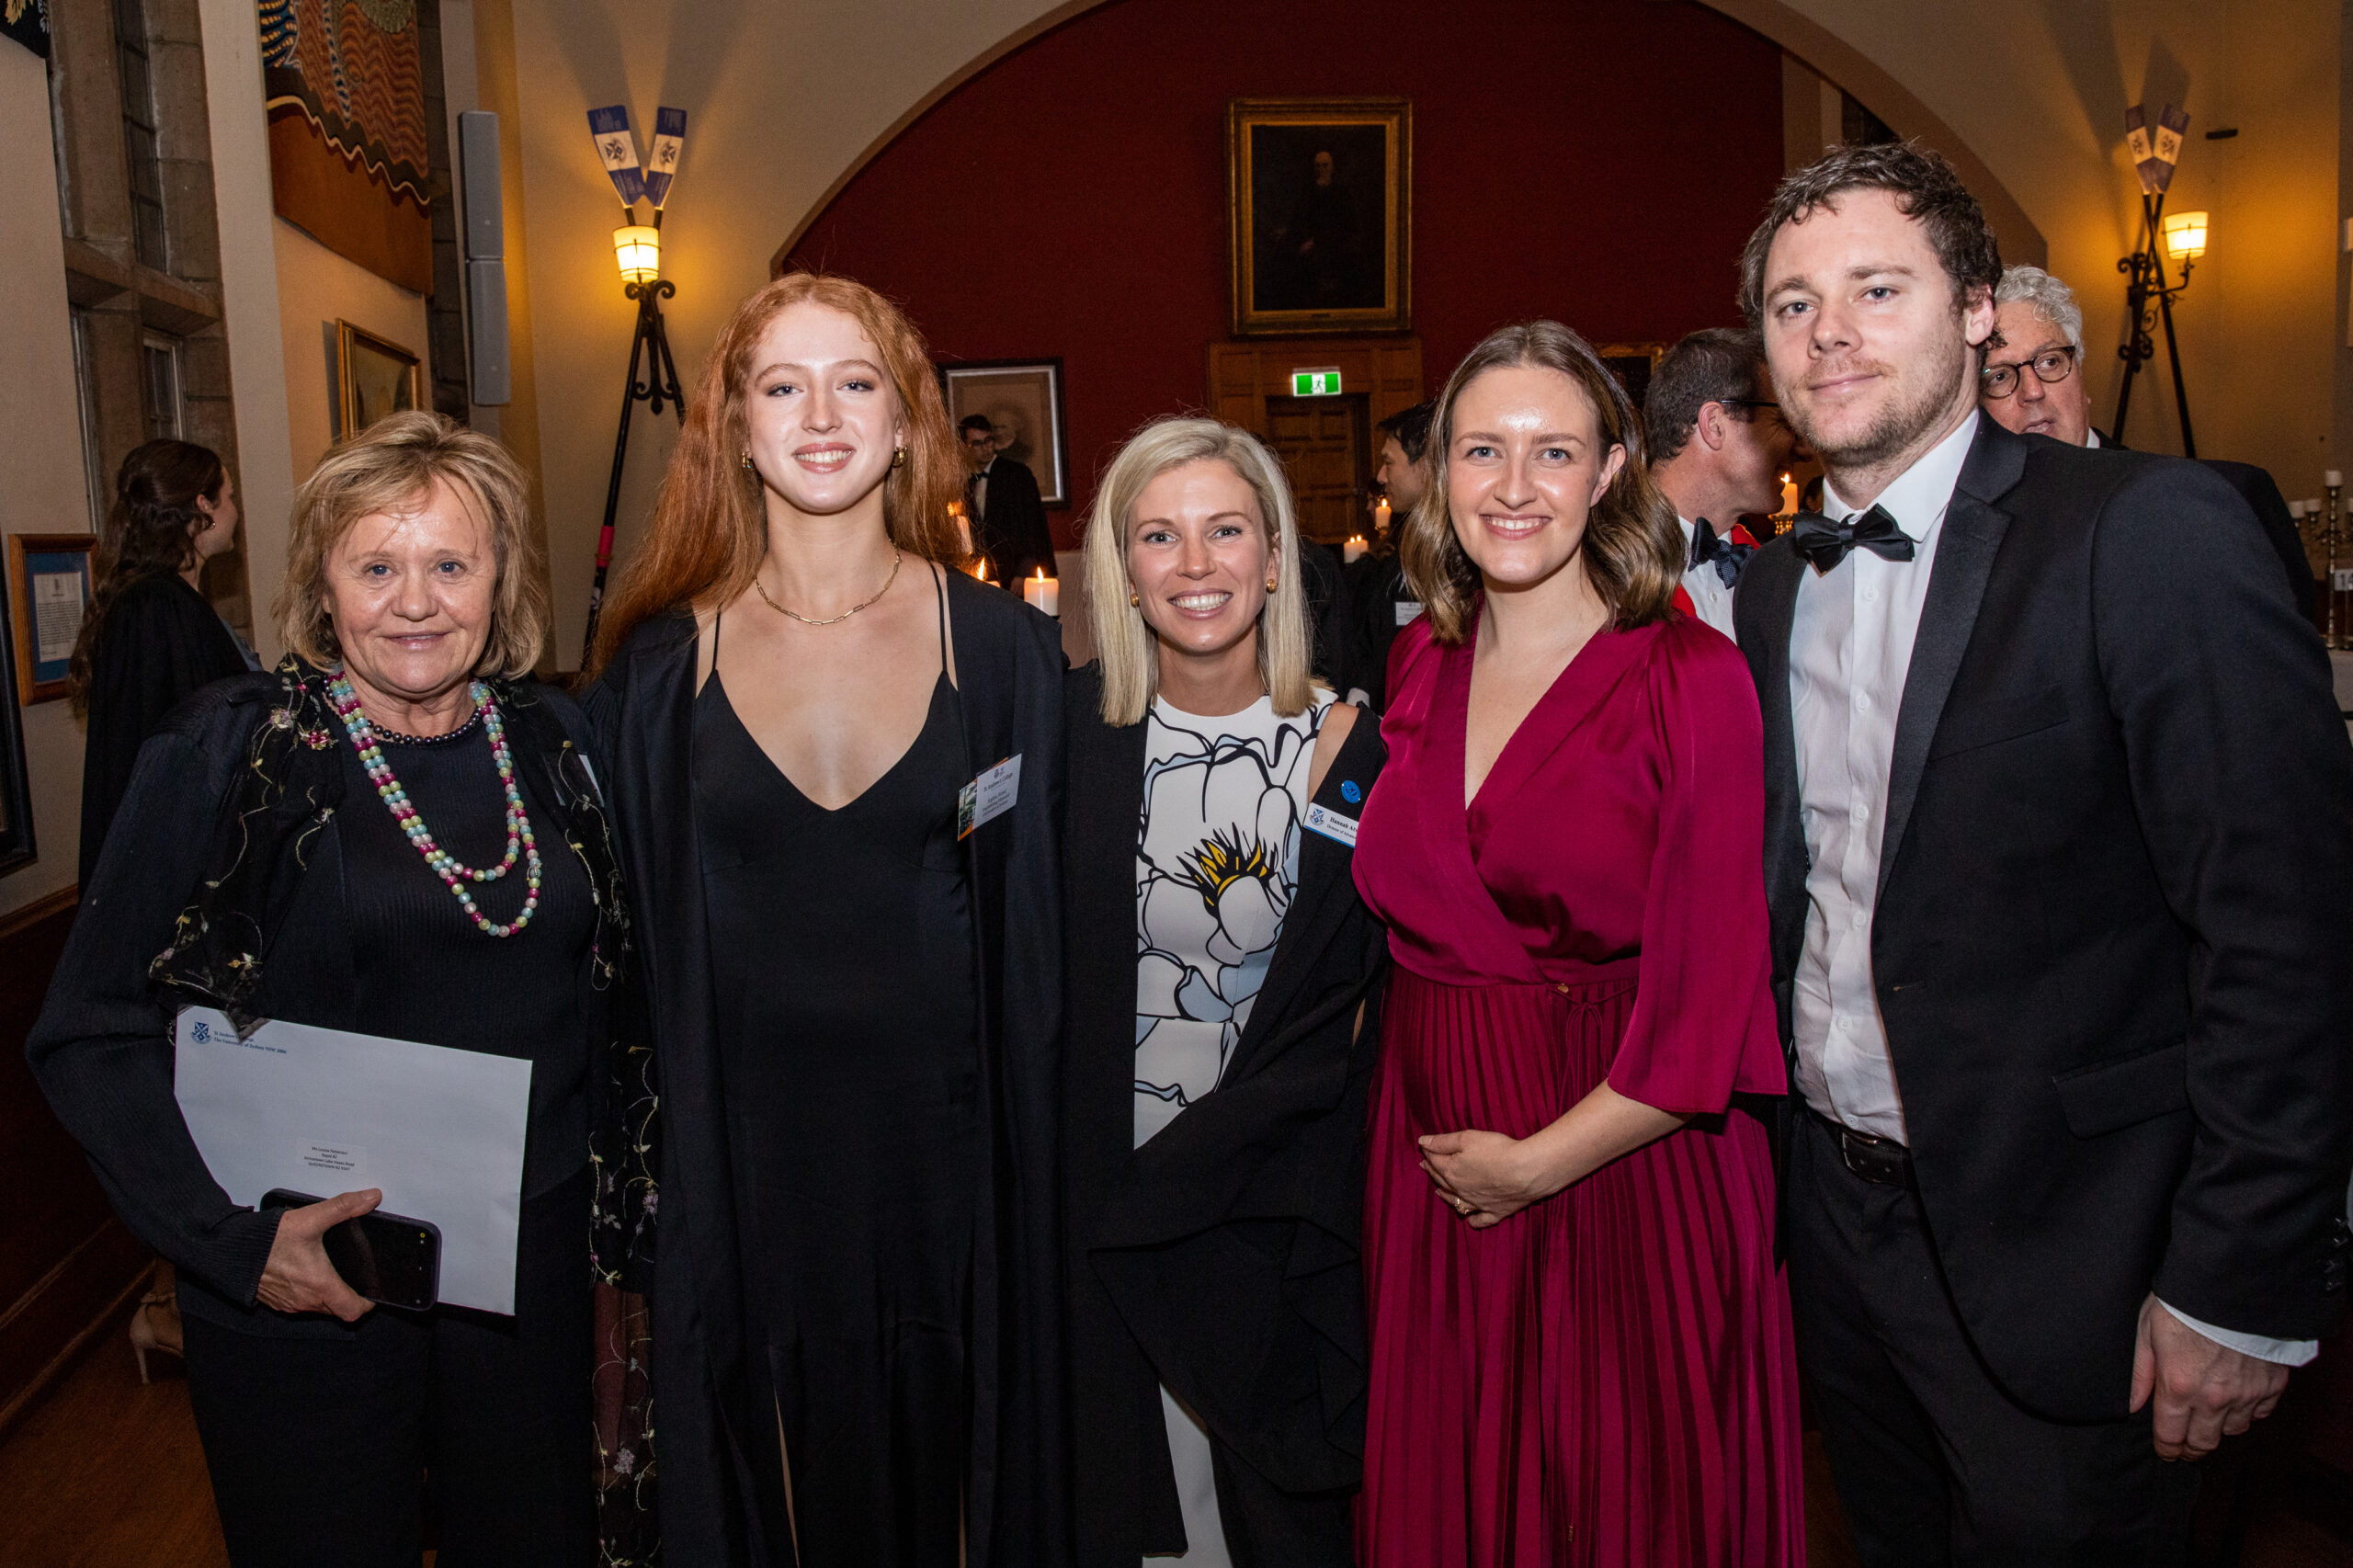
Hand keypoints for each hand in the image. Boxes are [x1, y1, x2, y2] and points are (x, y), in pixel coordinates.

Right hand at [255, 1189, 378, 1321]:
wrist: (231, 1250)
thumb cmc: (268, 1241)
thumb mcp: (310, 1219)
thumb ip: (343, 1207)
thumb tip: (370, 1198)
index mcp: (320, 1285)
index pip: (353, 1310)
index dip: (367, 1304)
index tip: (372, 1292)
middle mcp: (305, 1300)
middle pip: (337, 1309)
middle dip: (348, 1296)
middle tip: (355, 1278)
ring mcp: (289, 1303)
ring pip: (318, 1307)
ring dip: (327, 1294)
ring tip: (332, 1272)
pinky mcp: (276, 1301)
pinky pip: (299, 1304)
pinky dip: (307, 1293)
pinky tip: (307, 1273)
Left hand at [1419, 1130, 1556, 1228]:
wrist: (1526, 1171)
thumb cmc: (1497, 1150)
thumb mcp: (1467, 1138)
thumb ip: (1443, 1141)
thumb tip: (1422, 1142)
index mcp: (1451, 1171)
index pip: (1434, 1161)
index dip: (1428, 1152)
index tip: (1424, 1147)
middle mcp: (1460, 1191)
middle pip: (1441, 1180)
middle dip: (1432, 1171)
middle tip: (1426, 1165)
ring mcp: (1477, 1204)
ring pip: (1456, 1202)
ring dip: (1445, 1195)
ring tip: (1438, 1191)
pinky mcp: (1495, 1212)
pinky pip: (1480, 1220)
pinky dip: (1472, 1220)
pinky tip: (1469, 1220)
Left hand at [2129, 1295, 2288, 1459]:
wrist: (2235, 1286)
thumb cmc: (2185, 1303)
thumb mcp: (2147, 1330)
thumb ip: (2140, 1372)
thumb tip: (2131, 1405)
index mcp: (2178, 1386)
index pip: (2171, 1435)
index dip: (2167, 1449)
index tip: (2166, 1452)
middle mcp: (2213, 1398)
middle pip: (2203, 1442)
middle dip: (2191, 1448)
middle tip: (2186, 1447)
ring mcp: (2246, 1394)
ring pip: (2232, 1430)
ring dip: (2219, 1428)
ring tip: (2209, 1419)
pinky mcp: (2272, 1386)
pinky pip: (2260, 1413)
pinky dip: (2248, 1412)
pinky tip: (2238, 1402)